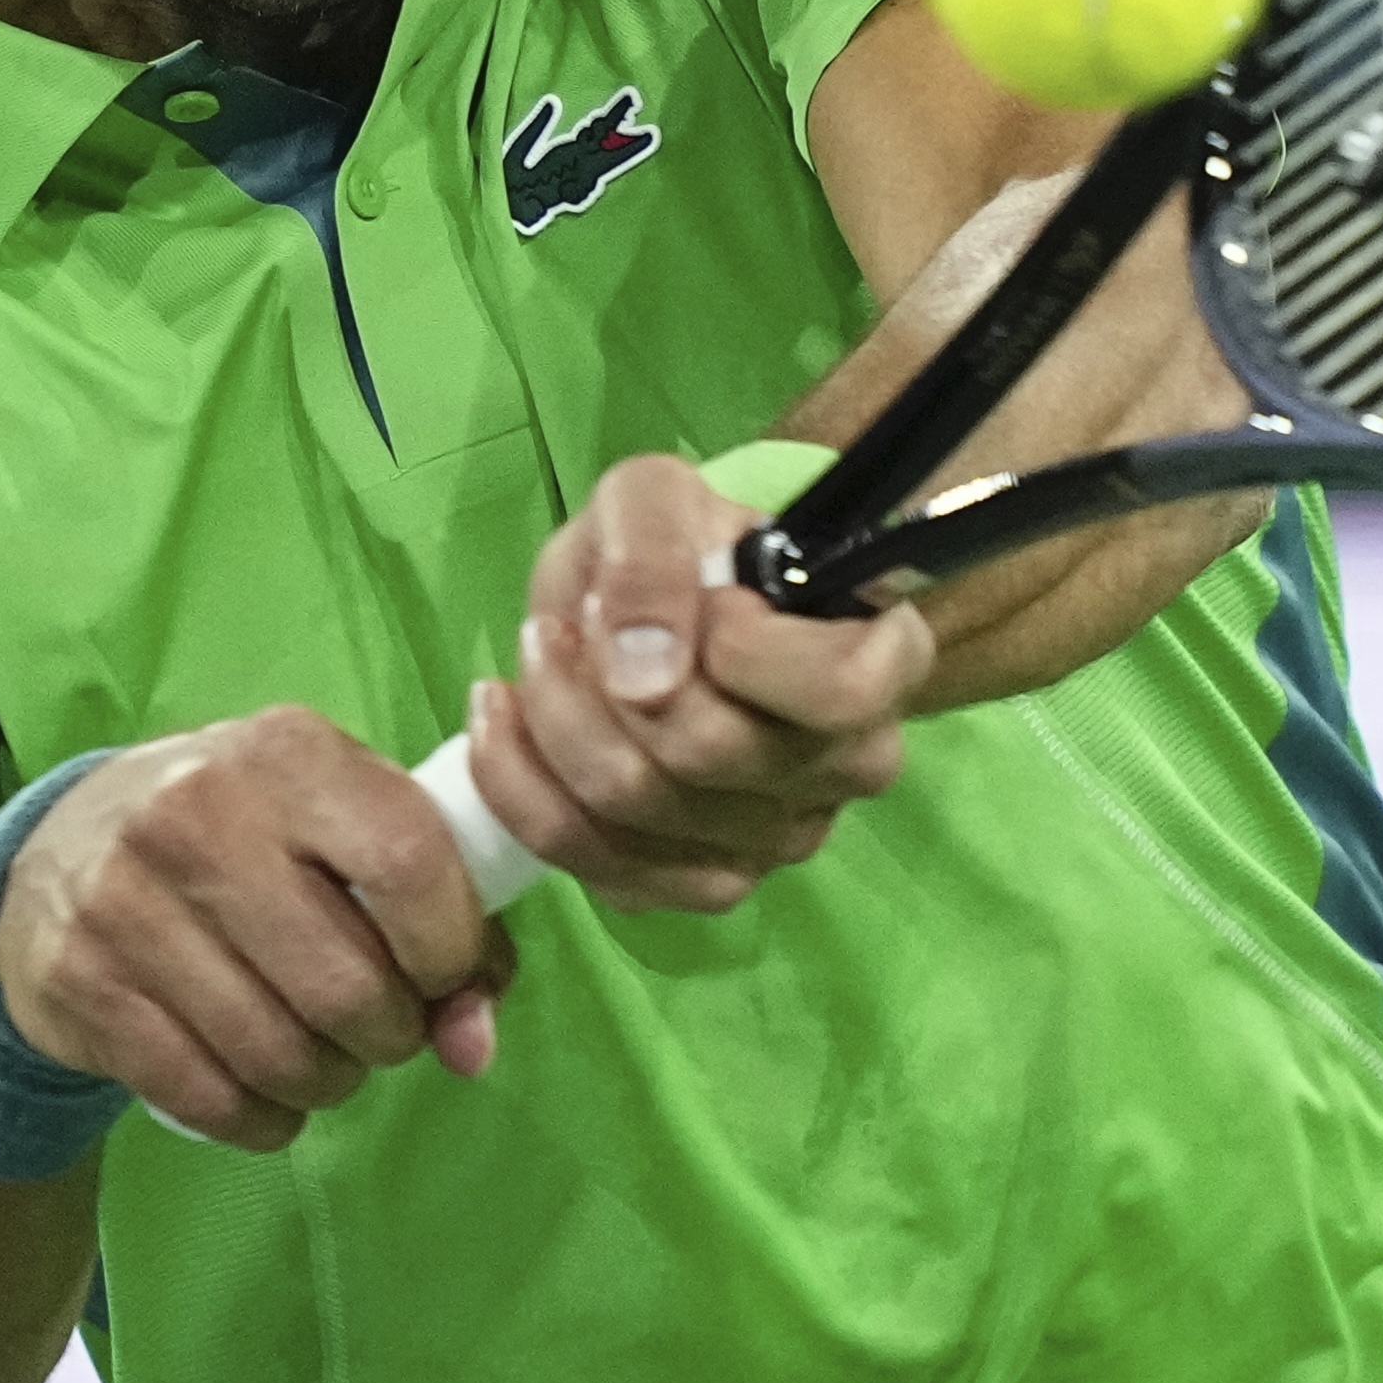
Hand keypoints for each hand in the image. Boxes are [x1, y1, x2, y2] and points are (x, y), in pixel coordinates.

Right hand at [0, 709, 516, 1151]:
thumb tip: (474, 1046)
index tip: (444, 978)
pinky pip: (209, 1098)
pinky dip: (260, 1119)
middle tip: (380, 1030)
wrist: (61, 848)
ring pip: (279, 1055)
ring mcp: (127, 898)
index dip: (451, 950)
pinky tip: (262, 1093)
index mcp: (286, 753)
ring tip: (324, 1060)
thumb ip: (437, 916)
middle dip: (390, 1036)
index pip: (408, 863)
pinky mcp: (81, 980)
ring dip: (328, 1083)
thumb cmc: (242, 836)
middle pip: (347, 984)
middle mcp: (198, 812)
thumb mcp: (338, 829)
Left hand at [466, 453, 938, 914]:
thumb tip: (643, 668)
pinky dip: (524, 791)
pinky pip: (599, 867)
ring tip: (536, 654)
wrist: (638, 607)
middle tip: (569, 620)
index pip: (839, 689)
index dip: (745, 647)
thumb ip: (653, 554)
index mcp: (879, 660)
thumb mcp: (653, 498)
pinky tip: (503, 723)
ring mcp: (779, 839)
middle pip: (709, 753)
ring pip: (639, 810)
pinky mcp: (703, 884)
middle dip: (604, 677)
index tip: (701, 598)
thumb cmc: (673, 545)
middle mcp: (848, 765)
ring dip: (554, 722)